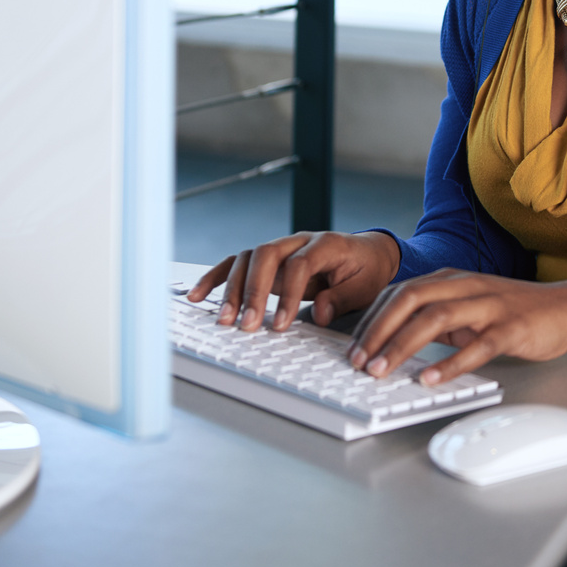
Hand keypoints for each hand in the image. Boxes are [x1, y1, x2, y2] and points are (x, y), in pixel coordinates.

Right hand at [187, 230, 401, 331]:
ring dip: (232, 288)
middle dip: (253, 290)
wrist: (368, 253)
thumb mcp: (366, 287)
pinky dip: (216, 277)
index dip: (288, 295)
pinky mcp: (268, 260)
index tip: (280, 325)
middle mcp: (298, 240)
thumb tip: (318, 312)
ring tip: (224, 320)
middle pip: (266, 255)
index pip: (300, 264)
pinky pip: (237, 263)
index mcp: (326, 244)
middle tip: (247, 325)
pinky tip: (198, 295)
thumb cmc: (366, 271)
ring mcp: (281, 247)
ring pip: (247, 258)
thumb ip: (342, 298)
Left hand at [346, 269, 566, 385]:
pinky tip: (430, 380)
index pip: (399, 293)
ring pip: (435, 318)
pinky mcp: (510, 329)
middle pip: (410, 299)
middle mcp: (465, 287)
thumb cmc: (514, 310)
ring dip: (402, 346)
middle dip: (378, 330)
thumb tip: (394, 340)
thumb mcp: (468, 307)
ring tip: (382, 371)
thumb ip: (435, 317)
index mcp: (450, 280)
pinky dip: (449, 364)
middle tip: (359, 362)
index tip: (353, 347)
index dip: (371, 319)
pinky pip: (476, 346)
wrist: (566, 308)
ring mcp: (488, 306)